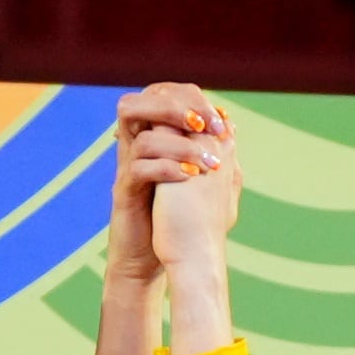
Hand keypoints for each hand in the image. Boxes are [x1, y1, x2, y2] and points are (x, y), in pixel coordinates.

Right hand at [104, 83, 225, 292]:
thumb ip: (209, 150)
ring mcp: (126, 169)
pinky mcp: (123, 194)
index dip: (189, 97)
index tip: (219, 119)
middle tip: (204, 126)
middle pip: (138, 103)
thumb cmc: (179, 219)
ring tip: (205, 161)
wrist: (157, 260)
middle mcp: (134, 147)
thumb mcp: (200, 178)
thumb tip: (230, 124)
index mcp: (153, 138)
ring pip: (139, 136)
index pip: (161, 94)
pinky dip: (166, 169)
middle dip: (175, 108)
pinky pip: (137, 170)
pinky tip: (190, 176)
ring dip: (177, 144)